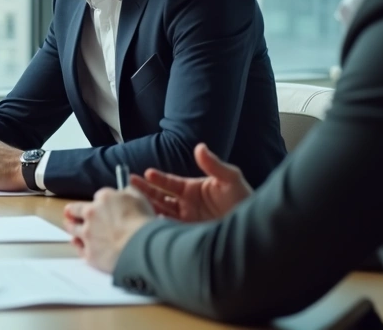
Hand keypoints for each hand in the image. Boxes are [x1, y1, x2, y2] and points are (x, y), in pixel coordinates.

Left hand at [63, 188, 153, 272]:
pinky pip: (80, 249)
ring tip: (70, 226)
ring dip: (72, 227)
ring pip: (73, 229)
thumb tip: (125, 190)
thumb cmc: (143, 223)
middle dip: (73, 211)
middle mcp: (92, 214)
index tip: (101, 204)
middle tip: (70, 213)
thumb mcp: (140, 199)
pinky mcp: (89, 253)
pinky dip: (79, 246)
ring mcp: (88, 234)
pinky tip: (78, 245)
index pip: (98, 196)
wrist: (141, 248)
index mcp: (104, 199)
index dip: (100, 201)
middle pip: (75, 210)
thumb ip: (128, 193)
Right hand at [129, 143, 251, 221]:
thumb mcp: (230, 179)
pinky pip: (169, 230)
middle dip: (144, 190)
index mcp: (192, 190)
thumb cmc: (243, 200)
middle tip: (129, 183)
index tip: (147, 173)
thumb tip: (200, 147)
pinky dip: (159, 226)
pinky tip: (150, 222)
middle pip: (159, 197)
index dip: (158, 179)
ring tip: (134, 202)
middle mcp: (185, 205)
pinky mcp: (188, 235)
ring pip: (160, 212)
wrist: (253, 228)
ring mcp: (185, 221)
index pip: (169, 183)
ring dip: (147, 207)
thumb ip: (213, 165)